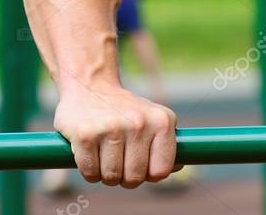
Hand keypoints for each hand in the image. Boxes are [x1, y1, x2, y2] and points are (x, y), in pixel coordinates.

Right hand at [54, 84, 177, 187]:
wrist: (91, 87)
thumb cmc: (127, 111)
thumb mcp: (155, 119)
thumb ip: (167, 144)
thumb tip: (179, 167)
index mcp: (162, 121)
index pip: (161, 171)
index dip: (149, 175)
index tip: (142, 166)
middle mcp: (139, 123)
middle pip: (134, 178)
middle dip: (125, 178)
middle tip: (120, 161)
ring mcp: (111, 128)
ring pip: (111, 178)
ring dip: (106, 174)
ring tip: (106, 154)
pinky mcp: (86, 135)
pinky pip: (90, 173)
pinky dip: (90, 171)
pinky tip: (92, 153)